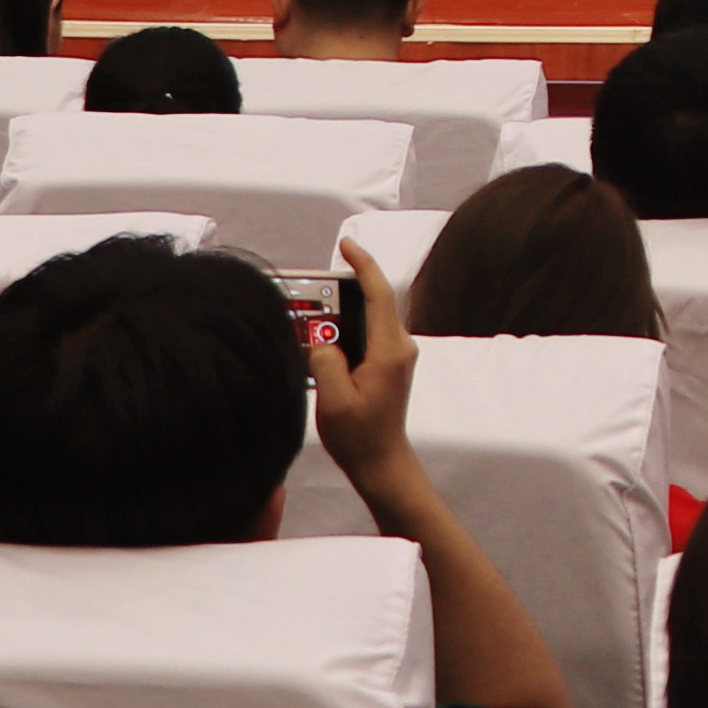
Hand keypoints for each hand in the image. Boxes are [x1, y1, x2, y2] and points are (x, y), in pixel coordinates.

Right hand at [308, 246, 418, 486]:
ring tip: (308, 318)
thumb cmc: (360, 435)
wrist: (381, 462)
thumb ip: (326, 360)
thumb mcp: (333, 398)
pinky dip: (344, 333)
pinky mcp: (389, 364)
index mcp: (390, 350)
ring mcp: (396, 355)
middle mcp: (399, 346)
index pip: (379, 294)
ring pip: (366, 321)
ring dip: (339, 316)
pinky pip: (366, 337)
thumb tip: (324, 341)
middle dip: (340, 293)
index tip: (346, 245)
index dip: (363, 264)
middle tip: (308, 291)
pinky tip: (320, 343)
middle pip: (371, 304)